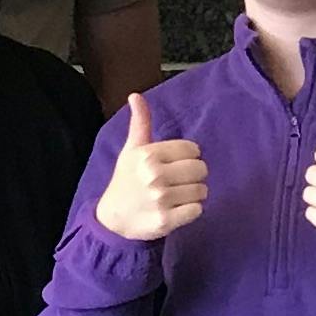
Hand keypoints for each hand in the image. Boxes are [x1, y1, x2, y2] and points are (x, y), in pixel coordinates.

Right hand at [96, 91, 207, 241]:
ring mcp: (161, 199)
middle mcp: (155, 175)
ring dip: (194, 194)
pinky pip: (197, 210)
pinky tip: (177, 210)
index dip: (188, 157)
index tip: (174, 164)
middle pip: (201, 169)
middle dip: (193, 176)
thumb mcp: (131, 149)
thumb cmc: (126, 180)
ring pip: (202, 190)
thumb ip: (140, 122)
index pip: (192, 149)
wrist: (112, 219)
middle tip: (177, 182)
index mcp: (148, 154)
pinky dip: (191, 211)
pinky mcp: (166, 220)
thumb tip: (135, 95)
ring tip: (177, 196)